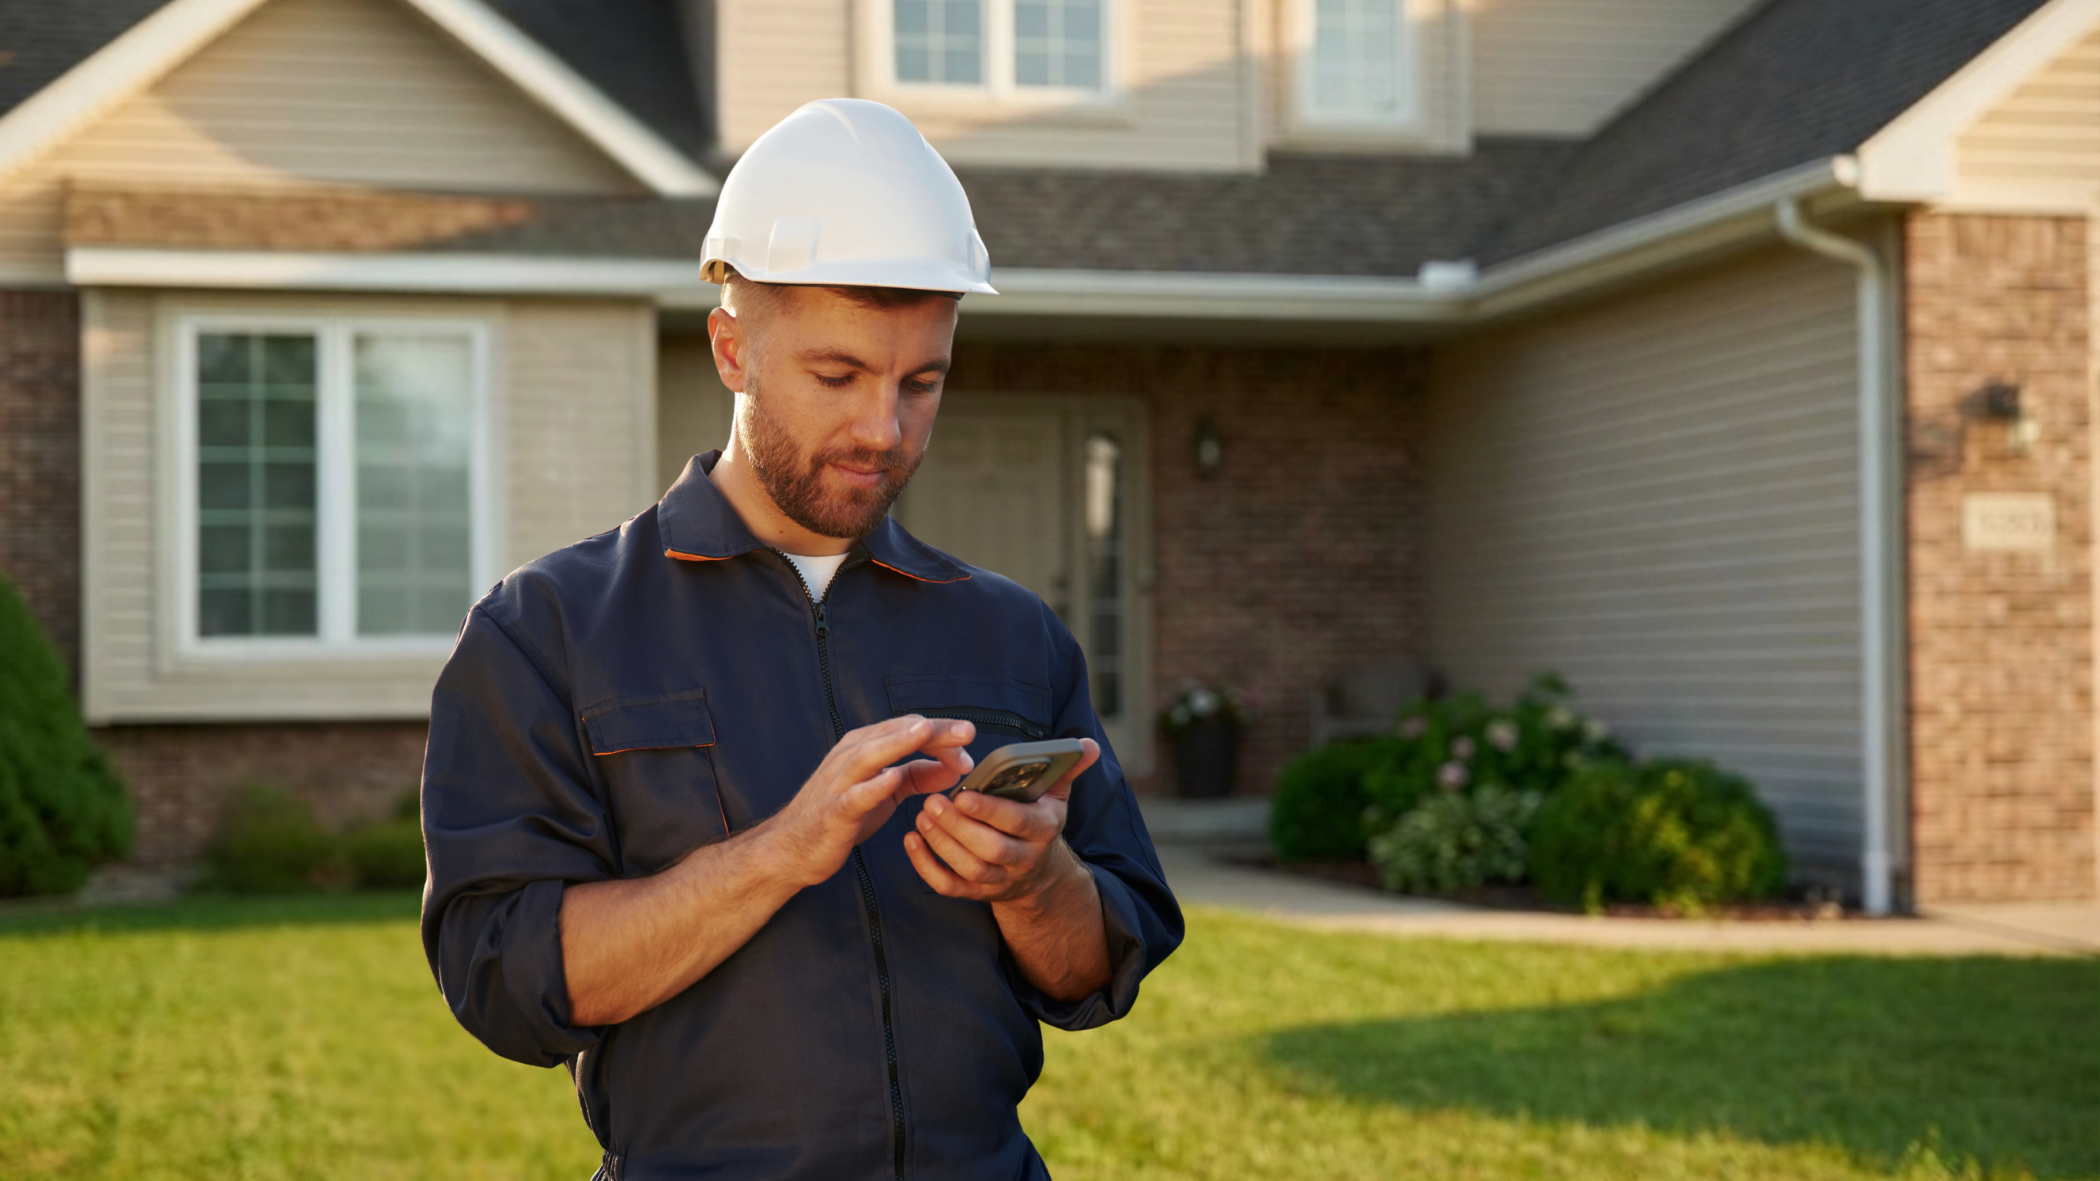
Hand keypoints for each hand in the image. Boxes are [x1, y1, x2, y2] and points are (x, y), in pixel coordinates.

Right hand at [764, 715, 975, 887]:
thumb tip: (957, 765)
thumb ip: (918, 774)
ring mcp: (839, 782)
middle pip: (894, 733)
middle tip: (967, 731)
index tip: (970, 742)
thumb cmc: (842, 814)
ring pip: (870, 755)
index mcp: (865, 747)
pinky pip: (853, 796)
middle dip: (932, 731)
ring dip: (899, 742)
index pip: (908, 728)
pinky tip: (890, 779)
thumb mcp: (887, 790)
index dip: (942, 733)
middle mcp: (851, 756)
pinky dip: (872, 786)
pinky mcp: (833, 811)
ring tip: (926, 733)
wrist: (792, 848)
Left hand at [904, 738, 1099, 903]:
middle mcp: (1024, 859)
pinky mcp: (977, 893)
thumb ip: (1067, 768)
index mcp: (1043, 830)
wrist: (1039, 874)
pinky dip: (926, 868)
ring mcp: (999, 880)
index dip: (991, 811)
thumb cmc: (1039, 821)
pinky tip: (911, 841)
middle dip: (960, 827)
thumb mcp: (1056, 796)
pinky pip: (950, 887)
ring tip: (923, 815)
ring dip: (942, 843)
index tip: (964, 794)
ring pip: (969, 869)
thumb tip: (1087, 744)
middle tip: (934, 802)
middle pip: (991, 849)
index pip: (1018, 822)